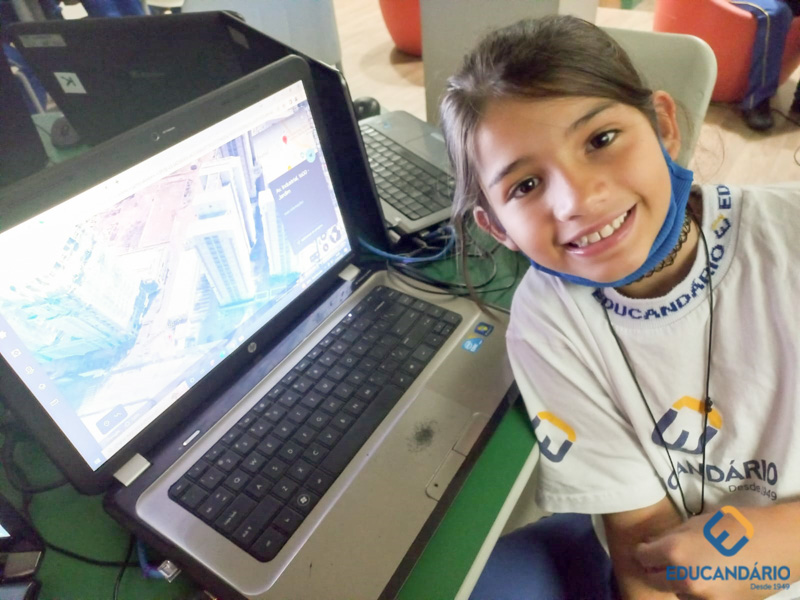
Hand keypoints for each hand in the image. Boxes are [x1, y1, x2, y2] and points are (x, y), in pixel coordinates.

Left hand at [634, 504, 798, 599]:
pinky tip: (710, 576)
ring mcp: (704, 599)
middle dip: (656, 568)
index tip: (647, 547)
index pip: (643, 557)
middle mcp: (685, 581)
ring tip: (692, 567)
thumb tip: (654, 543)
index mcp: (675, 554)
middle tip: (663, 558)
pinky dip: (698, 591)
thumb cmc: (737, 525)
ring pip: (677, 592)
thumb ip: (672, 536)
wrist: (778, 545)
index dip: (644, 550)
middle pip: (654, 579)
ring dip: (677, 581)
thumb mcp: (696, 522)